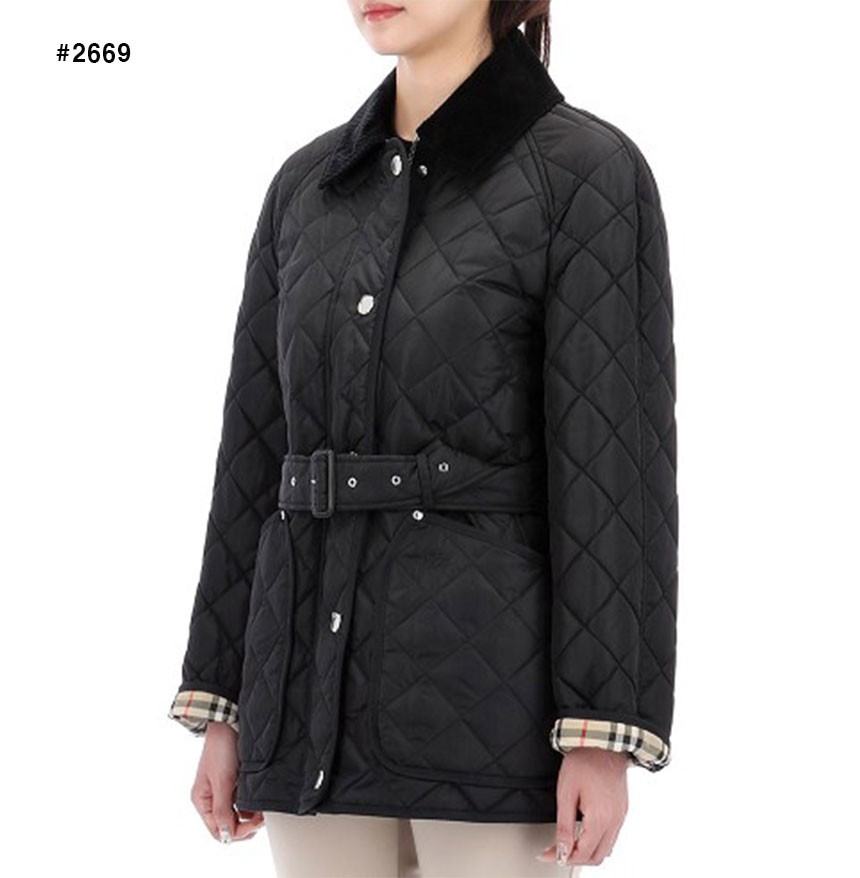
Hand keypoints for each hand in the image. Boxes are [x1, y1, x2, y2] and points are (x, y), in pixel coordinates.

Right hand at [190, 721, 264, 842]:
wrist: (229, 722)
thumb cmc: (221, 748)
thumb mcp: (222, 781)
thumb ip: (223, 809)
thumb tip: (226, 836)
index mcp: (203, 801)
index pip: (219, 831)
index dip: (238, 832)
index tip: (256, 825)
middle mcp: (212, 799)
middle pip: (228, 825)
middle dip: (246, 825)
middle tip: (262, 818)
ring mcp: (223, 791)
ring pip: (238, 815)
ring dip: (251, 816)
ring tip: (263, 808)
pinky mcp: (234, 782)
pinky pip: (243, 802)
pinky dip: (252, 805)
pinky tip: (259, 799)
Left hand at [536, 748, 629, 866]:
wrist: (603, 741)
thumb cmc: (584, 761)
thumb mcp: (566, 792)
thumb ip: (564, 825)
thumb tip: (561, 849)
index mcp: (601, 818)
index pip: (582, 853)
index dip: (562, 857)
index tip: (547, 854)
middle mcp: (615, 821)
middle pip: (597, 857)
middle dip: (575, 859)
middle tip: (557, 851)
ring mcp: (621, 816)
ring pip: (606, 849)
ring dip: (587, 852)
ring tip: (568, 844)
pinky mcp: (622, 810)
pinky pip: (611, 836)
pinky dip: (597, 841)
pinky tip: (584, 833)